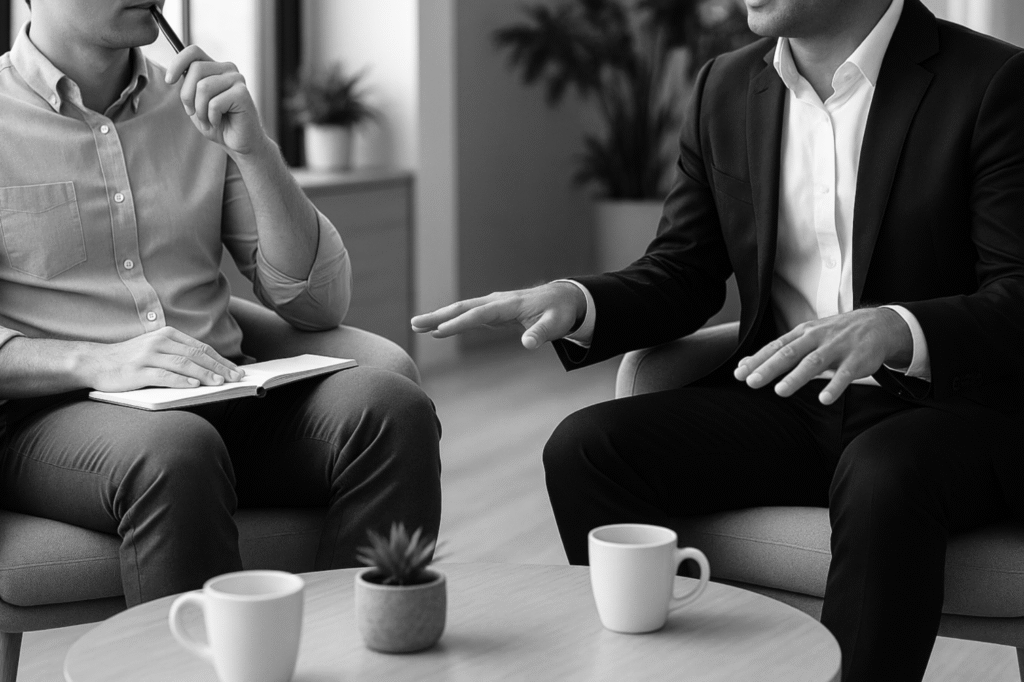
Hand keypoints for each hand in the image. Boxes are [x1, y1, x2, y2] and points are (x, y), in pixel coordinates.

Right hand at [79, 327, 243, 392]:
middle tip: (236, 378)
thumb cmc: (130, 359)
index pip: (201, 348)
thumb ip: (179, 355)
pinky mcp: (137, 371)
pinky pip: (163, 375)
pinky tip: (194, 385)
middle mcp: (159, 342)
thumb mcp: (156, 350)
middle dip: (219, 367)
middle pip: (196, 354)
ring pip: (183, 364)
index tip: (237, 371)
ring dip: (204, 373)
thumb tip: (210, 369)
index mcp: (167, 335)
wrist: (94, 362)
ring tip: (220, 382)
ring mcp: (148, 356)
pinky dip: (180, 380)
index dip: (221, 360)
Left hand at [164, 46, 266, 155]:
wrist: (239, 143)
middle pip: (195, 69)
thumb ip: (188, 85)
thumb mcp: (195, 102)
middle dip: (187, 95)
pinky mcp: (242, 94)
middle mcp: (228, 69)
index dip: (177, 63)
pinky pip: (215, 103)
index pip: (194, 52)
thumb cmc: (217, 123)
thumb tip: (174, 73)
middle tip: (193, 112)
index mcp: (216, 68)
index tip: (169, 81)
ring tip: (208, 119)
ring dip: (200, 109)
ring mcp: (237, 80)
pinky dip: (212, 118)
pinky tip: (219, 122)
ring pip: (203, 86)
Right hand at [411, 282, 585, 349]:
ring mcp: (494, 305)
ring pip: (462, 309)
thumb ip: (541, 334)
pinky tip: (437, 330)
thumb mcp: (555, 325)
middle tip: (415, 323)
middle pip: (463, 307)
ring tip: (417, 325)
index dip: (459, 323)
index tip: (439, 332)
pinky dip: (452, 321)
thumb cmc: (559, 313)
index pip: (479, 314)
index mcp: (509, 305)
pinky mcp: (493, 311)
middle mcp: (497, 301)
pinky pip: (469, 315)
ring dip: (440, 317)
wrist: (563, 299)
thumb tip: (529, 344)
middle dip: (439, 316)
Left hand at [733, 308, 911, 404]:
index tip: (739, 374)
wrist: (878, 324)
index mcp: (802, 333)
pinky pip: (845, 374)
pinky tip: (824, 399)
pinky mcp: (857, 359)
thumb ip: (778, 351)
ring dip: (796, 377)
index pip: (775, 347)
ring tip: (780, 391)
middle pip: (790, 353)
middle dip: (769, 368)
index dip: (757, 360)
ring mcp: (837, 347)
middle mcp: (817, 338)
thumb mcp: (805, 337)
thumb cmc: (834, 334)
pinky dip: (835, 386)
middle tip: (751, 382)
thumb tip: (745, 364)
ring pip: (814, 362)